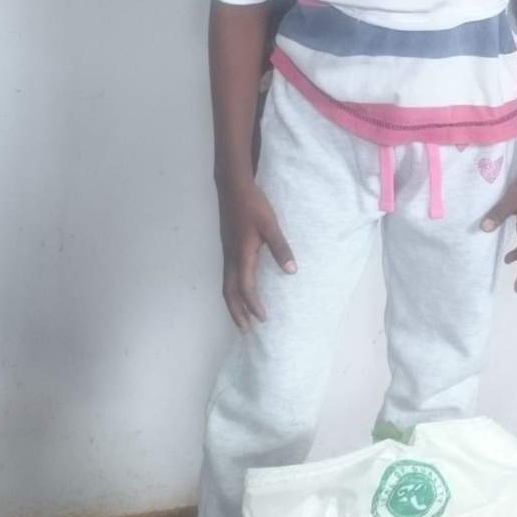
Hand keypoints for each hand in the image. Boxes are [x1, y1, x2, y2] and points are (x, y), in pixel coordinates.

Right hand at [219, 178, 295, 330]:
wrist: (232, 186)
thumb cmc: (253, 204)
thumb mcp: (271, 224)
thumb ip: (281, 248)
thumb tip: (291, 271)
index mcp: (241, 254)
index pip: (245, 287)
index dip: (253, 305)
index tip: (262, 319)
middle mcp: (230, 257)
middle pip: (229, 292)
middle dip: (237, 312)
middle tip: (245, 330)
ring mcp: (226, 252)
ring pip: (225, 284)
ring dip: (233, 303)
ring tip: (242, 317)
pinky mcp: (227, 247)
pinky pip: (227, 276)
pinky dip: (232, 290)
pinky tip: (241, 291)